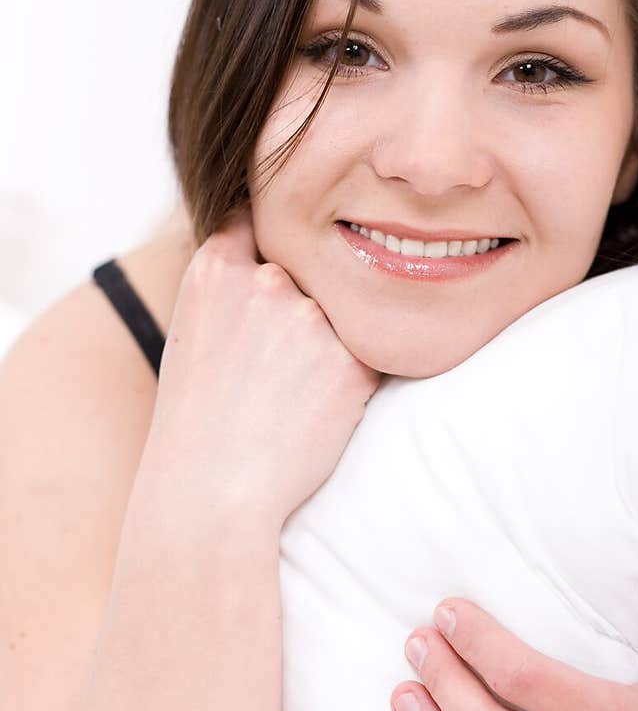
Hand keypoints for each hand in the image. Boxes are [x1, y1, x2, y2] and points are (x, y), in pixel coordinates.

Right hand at [142, 202, 382, 529]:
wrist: (212, 491)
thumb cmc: (197, 420)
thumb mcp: (193, 332)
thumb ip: (235, 285)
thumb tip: (278, 259)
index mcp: (217, 268)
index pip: (262, 220)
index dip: (278, 237)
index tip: (289, 256)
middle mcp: (268, 281)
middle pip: (311, 270)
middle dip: (305, 304)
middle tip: (279, 362)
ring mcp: (313, 320)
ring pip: (345, 313)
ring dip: (332, 342)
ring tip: (294, 393)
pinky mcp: (354, 362)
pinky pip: (371, 352)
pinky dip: (354, 377)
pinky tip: (317, 409)